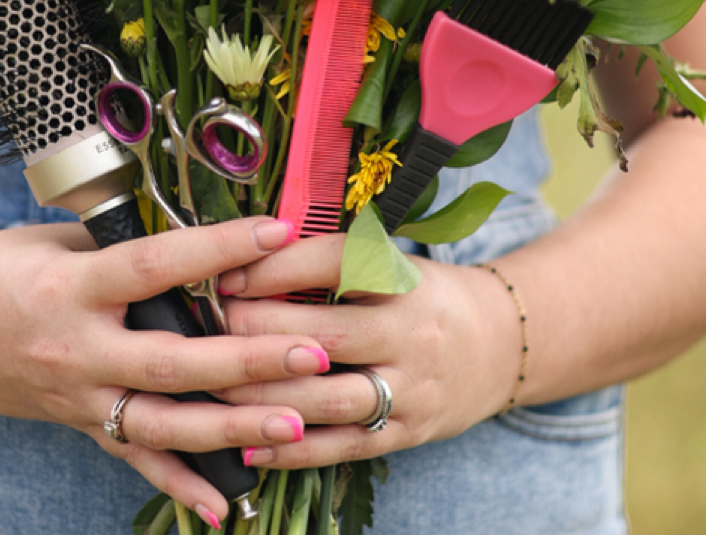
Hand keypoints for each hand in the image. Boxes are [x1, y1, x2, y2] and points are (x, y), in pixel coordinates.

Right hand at [0, 216, 327, 522]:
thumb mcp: (52, 242)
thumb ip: (120, 250)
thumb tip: (192, 246)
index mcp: (71, 287)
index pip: (156, 265)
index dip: (219, 247)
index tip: (278, 232)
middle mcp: (76, 349)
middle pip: (173, 360)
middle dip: (249, 359)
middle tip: (314, 354)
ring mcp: (74, 396)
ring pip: (162, 423)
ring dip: (232, 427)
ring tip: (296, 426)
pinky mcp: (72, 422)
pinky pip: (130, 457)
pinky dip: (179, 482)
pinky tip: (226, 504)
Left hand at [215, 233, 522, 468]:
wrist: (498, 346)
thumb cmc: (422, 296)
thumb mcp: (392, 262)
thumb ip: (330, 263)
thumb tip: (247, 257)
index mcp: (404, 279)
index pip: (333, 264)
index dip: (275, 268)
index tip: (226, 271)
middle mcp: (411, 333)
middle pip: (324, 334)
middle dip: (255, 332)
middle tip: (206, 326)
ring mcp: (412, 389)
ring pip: (328, 399)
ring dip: (263, 395)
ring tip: (212, 385)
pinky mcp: (408, 433)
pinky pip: (344, 446)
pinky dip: (293, 450)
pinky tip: (248, 444)